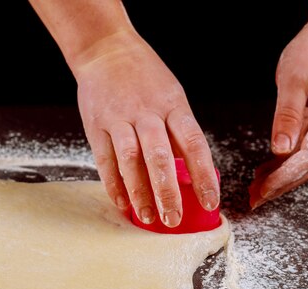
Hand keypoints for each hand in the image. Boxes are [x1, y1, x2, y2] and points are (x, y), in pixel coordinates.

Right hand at [72, 32, 218, 226]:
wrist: (106, 50)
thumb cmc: (143, 75)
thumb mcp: (171, 95)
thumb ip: (177, 130)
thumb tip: (190, 170)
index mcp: (172, 105)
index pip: (193, 144)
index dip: (203, 175)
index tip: (211, 201)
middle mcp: (147, 112)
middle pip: (160, 157)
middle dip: (168, 192)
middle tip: (173, 219)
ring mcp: (119, 118)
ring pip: (131, 160)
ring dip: (139, 192)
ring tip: (147, 217)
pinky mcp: (96, 124)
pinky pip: (104, 159)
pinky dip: (113, 183)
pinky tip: (121, 202)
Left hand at [250, 5, 307, 208]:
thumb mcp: (296, 80)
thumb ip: (288, 115)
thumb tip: (281, 149)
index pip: (305, 159)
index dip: (281, 179)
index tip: (260, 191)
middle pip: (306, 168)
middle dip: (279, 186)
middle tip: (254, 199)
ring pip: (305, 164)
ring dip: (281, 178)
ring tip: (255, 188)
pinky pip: (304, 152)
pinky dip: (284, 164)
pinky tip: (266, 171)